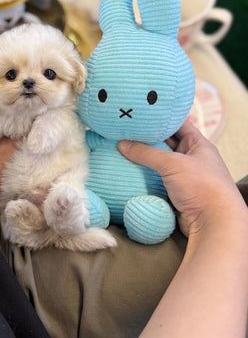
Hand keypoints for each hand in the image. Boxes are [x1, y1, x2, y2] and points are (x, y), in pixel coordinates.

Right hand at [118, 121, 245, 236]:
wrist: (214, 224)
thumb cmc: (202, 187)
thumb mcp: (173, 164)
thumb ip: (146, 153)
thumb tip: (122, 144)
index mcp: (198, 145)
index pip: (177, 124)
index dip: (160, 118)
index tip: (140, 114)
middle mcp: (191, 158)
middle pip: (166, 143)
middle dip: (147, 138)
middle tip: (125, 131)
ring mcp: (183, 176)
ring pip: (159, 162)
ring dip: (144, 158)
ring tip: (122, 148)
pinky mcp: (175, 192)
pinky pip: (156, 179)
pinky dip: (144, 175)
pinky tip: (128, 170)